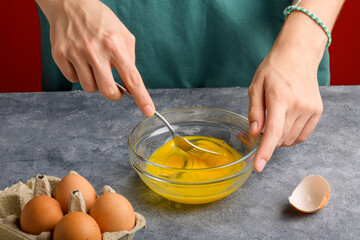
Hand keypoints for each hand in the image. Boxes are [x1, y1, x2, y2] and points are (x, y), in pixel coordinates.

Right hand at [36, 0, 154, 115]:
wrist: (70, 4)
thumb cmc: (100, 21)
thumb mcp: (123, 35)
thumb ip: (129, 60)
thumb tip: (131, 85)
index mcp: (115, 45)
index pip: (132, 78)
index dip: (142, 97)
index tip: (148, 110)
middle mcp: (95, 50)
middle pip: (108, 91)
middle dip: (114, 94)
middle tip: (115, 89)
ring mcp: (76, 53)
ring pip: (89, 88)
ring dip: (95, 83)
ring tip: (94, 66)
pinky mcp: (60, 55)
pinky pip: (73, 79)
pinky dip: (79, 74)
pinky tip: (80, 60)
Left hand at [248, 40, 322, 172]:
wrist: (298, 55)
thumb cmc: (273, 69)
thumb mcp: (256, 85)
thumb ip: (254, 111)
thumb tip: (254, 133)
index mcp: (280, 98)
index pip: (273, 132)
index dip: (265, 152)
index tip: (259, 167)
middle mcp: (298, 105)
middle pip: (280, 139)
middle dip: (267, 140)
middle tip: (261, 127)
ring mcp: (310, 109)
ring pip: (291, 140)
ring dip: (279, 138)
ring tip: (274, 120)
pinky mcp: (317, 111)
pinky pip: (302, 136)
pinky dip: (291, 137)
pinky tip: (285, 124)